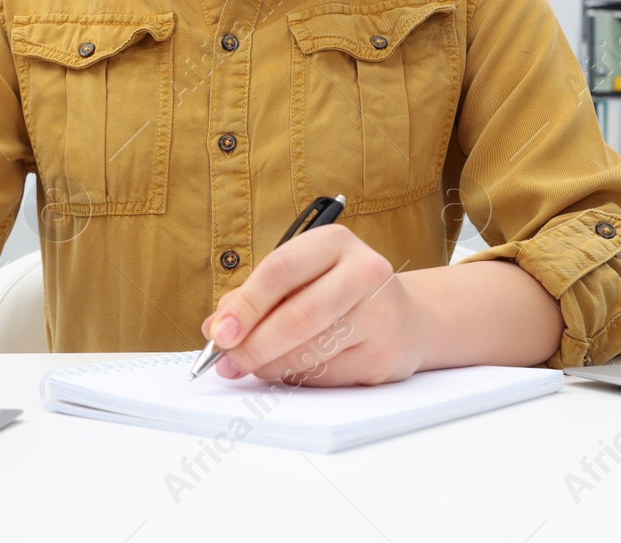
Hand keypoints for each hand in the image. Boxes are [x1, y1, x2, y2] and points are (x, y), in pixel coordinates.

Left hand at [198, 223, 427, 386]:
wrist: (405, 318)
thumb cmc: (338, 294)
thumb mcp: (299, 279)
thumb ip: (254, 298)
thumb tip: (216, 328)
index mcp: (334, 243)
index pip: (281, 271)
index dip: (245, 305)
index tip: (218, 332)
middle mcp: (364, 272)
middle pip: (298, 316)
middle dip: (254, 344)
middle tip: (227, 361)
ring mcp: (380, 314)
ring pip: (311, 350)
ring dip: (271, 365)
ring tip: (252, 366)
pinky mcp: (384, 354)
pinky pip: (328, 374)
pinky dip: (298, 377)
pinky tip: (289, 370)